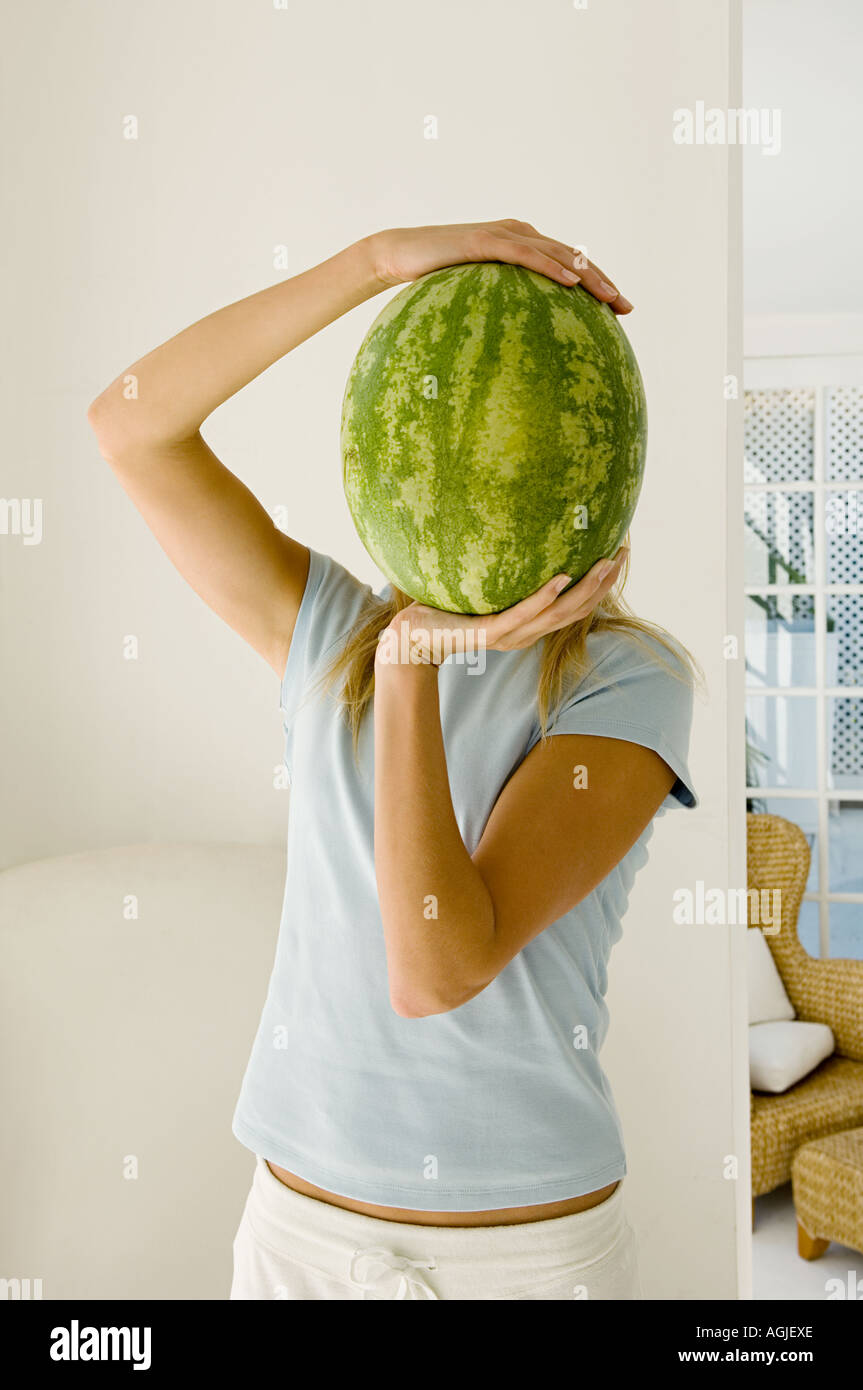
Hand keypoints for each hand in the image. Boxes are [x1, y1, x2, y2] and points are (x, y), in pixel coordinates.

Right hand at [370, 219, 631, 312]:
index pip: (567, 265)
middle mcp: (519, 233)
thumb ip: (500, 308)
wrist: (399, 255)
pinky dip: (552, 267)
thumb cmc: (434, 280)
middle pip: (572, 258)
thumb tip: (518, 347)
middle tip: (627, 308)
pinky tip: (572, 284)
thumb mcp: (474, 297)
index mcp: (520, 244)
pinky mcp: (487, 240)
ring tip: (611, 297)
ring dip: (587, 276)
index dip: (595, 285)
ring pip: (557, 253)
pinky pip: (527, 254)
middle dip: (602, 282)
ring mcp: (504, 233)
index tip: (618, 311)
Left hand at [375, 546, 629, 669]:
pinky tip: (560, 578)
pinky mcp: (489, 633)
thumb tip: (512, 530)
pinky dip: (544, 597)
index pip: (574, 606)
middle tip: (621, 555)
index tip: (617, 554)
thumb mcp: (481, 588)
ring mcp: (509, 635)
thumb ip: (501, 570)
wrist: (413, 638)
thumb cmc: (445, 609)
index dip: (600, 584)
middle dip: (602, 584)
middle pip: (576, 610)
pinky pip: (522, 614)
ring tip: (604, 564)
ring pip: (558, 614)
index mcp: (528, 625)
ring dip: (584, 589)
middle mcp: (525, 633)